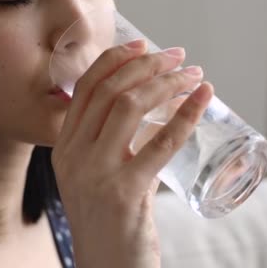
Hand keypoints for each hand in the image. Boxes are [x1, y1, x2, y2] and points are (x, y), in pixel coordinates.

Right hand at [51, 39, 212, 267]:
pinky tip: (202, 99)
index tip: (145, 45)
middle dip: (149, 65)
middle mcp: (73, 156)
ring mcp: (96, 174)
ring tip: (194, 77)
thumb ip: (109, 144)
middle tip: (180, 58)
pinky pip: (161, 142)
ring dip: (168, 84)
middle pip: (110, 91)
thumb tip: (148, 108)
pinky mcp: (125, 193)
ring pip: (131, 106)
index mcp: (64, 148)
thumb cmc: (110, 222)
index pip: (85, 88)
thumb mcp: (94, 177)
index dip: (116, 59)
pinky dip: (186, 114)